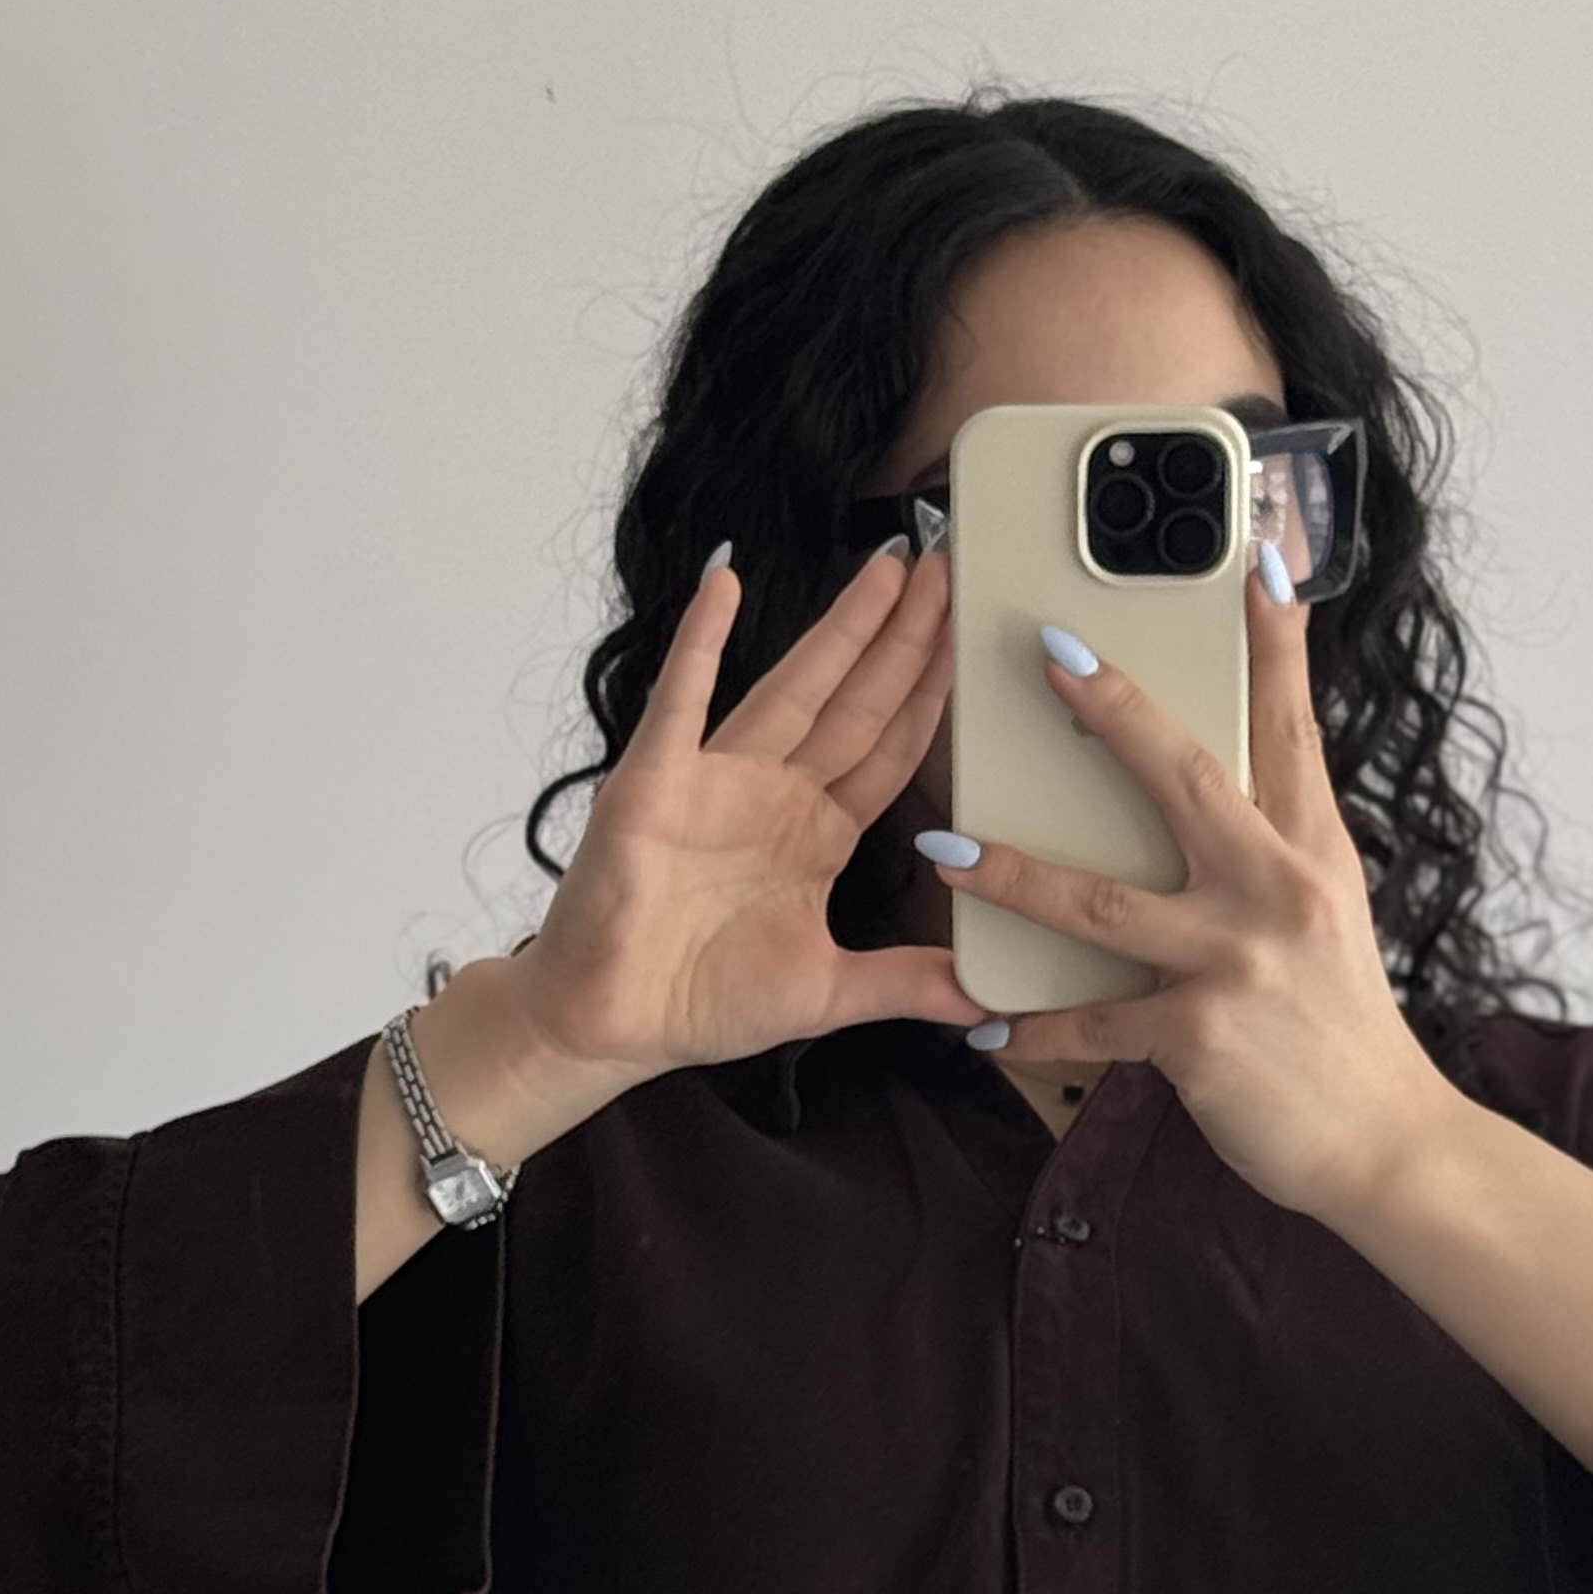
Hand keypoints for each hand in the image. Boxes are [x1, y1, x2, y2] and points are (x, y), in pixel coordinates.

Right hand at [486, 537, 984, 1102]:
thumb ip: (904, 984)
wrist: (608, 1024)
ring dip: (840, 628)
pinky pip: (682, 699)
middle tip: (947, 570)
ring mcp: (717, 780)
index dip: (932, 695)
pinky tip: (724, 584)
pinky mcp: (656, 779)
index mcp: (817, 835)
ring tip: (887, 569)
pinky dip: (701, 641)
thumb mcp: (827, 994)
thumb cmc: (701, 1001)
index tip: (969, 638)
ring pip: (795, 687)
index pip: (891, 749)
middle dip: (905, 639)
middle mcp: (775, 794)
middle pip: (858, 701)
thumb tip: (983, 1005)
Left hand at [916, 556, 1456, 1219]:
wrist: (1385, 1142)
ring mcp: (1240, 961)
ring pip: (1103, 902)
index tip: (1256, 558)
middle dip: (1113, 712)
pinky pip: (1093, 1021)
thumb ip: (1274, 844)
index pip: (1292, 723)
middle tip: (1049, 654)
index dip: (1273, 639)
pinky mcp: (1200, 1036)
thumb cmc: (1341, 1026)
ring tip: (944, 850)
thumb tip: (1227, 781)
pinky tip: (984, 1026)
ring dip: (1015, 873)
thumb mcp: (1327, 913)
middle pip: (1187, 776)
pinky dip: (1034, 1027)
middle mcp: (1280, 888)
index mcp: (1312, 848)